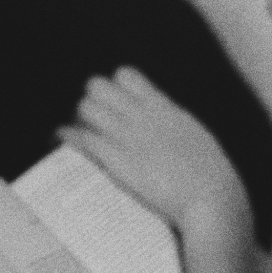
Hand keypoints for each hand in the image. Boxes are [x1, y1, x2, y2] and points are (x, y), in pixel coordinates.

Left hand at [56, 66, 248, 228]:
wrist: (211, 196)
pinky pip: (82, 137)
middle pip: (99, 86)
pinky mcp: (118, 159)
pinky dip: (67, 135)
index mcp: (163, 108)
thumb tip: (165, 119)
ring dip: (78, 118)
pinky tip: (60, 138)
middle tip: (91, 118)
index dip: (114, 86)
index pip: (126, 75)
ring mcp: (129, 136)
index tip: (112, 101)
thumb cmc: (210, 174)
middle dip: (91, 99)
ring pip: (86, 107)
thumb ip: (174, 124)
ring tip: (75, 130)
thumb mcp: (194, 136)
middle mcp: (143, 115)